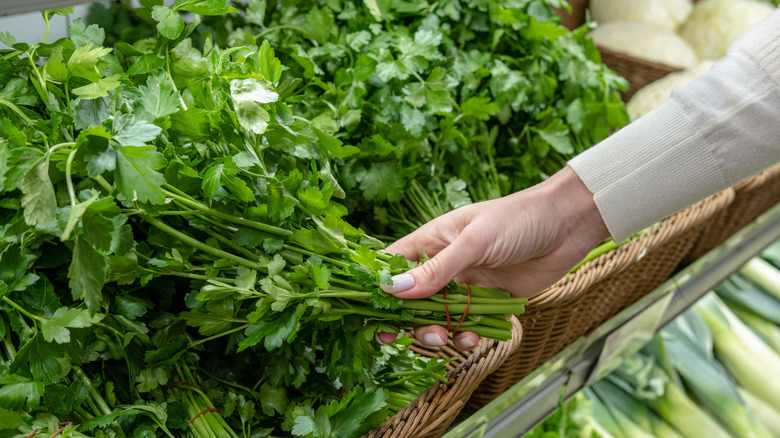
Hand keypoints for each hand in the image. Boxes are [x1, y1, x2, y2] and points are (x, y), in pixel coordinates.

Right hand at [378, 166, 609, 349]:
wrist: (568, 224)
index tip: (370, 315)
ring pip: (439, 317)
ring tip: (448, 338)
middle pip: (412, 300)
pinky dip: (467, 336)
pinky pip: (469, 326)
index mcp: (433, 241)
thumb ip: (437, 269)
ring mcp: (467, 284)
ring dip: (438, 332)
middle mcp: (445, 264)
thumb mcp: (475, 242)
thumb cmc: (518, 219)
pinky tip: (475, 338)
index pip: (393, 265)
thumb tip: (394, 290)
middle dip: (410, 321)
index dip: (379, 289)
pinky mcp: (490, 301)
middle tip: (414, 338)